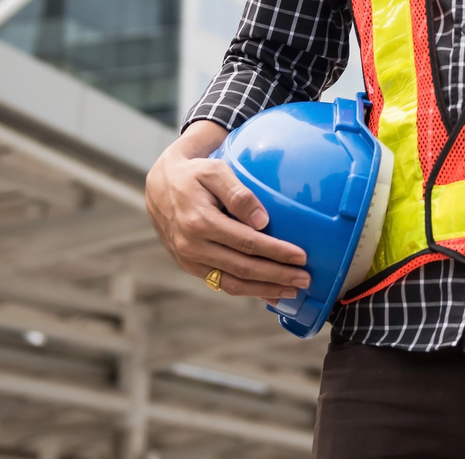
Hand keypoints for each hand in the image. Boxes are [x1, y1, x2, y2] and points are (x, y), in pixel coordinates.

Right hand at [146, 119, 310, 300]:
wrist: (160, 186)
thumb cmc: (194, 174)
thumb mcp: (215, 171)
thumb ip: (238, 194)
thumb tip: (262, 221)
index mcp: (200, 222)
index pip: (247, 243)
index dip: (275, 252)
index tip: (300, 257)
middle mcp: (193, 246)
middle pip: (243, 268)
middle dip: (276, 276)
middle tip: (304, 279)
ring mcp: (189, 260)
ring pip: (232, 283)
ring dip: (264, 290)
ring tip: (291, 291)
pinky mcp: (190, 266)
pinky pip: (221, 283)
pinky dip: (246, 290)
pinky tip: (267, 292)